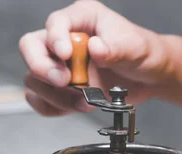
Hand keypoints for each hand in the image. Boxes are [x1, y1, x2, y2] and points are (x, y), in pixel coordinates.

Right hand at [18, 1, 176, 115]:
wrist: (150, 77)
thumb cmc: (143, 53)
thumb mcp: (134, 48)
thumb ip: (114, 48)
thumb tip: (95, 48)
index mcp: (82, 18)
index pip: (55, 23)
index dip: (55, 38)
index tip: (66, 55)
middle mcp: (65, 39)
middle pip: (31, 48)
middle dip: (43, 67)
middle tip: (64, 81)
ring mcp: (60, 65)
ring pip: (34, 78)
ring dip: (55, 94)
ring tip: (84, 101)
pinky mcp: (61, 88)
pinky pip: (41, 100)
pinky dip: (53, 107)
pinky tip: (74, 106)